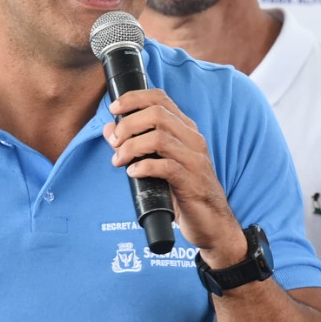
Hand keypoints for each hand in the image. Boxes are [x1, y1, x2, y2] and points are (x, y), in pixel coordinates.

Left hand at [104, 88, 244, 266]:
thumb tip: (108, 130)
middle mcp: (193, 139)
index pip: (160, 98)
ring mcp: (194, 160)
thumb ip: (135, 144)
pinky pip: (166, 166)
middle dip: (128, 125)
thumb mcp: (158, 164)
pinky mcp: (192, 182)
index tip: (113, 110)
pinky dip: (144, 167)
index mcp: (185, 130)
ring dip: (131, 147)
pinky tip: (133, 173)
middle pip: (157, 114)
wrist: (211, 222)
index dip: (133, 98)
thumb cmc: (183, 191)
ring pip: (159, 138)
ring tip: (119, 160)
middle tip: (114, 142)